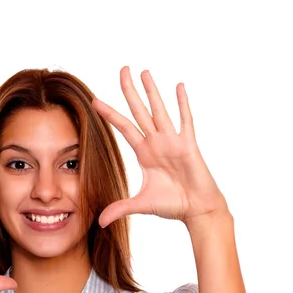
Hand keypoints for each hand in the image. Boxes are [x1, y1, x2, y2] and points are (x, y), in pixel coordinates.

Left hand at [93, 67, 228, 227]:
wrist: (197, 210)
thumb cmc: (173, 205)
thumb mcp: (140, 205)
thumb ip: (119, 208)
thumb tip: (99, 223)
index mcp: (145, 152)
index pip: (124, 127)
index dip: (110, 114)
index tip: (95, 100)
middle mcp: (157, 142)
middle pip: (140, 111)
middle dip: (130, 90)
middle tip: (123, 69)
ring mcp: (173, 141)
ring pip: (159, 110)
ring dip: (152, 91)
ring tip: (144, 71)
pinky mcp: (188, 145)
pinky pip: (185, 121)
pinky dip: (182, 104)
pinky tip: (178, 86)